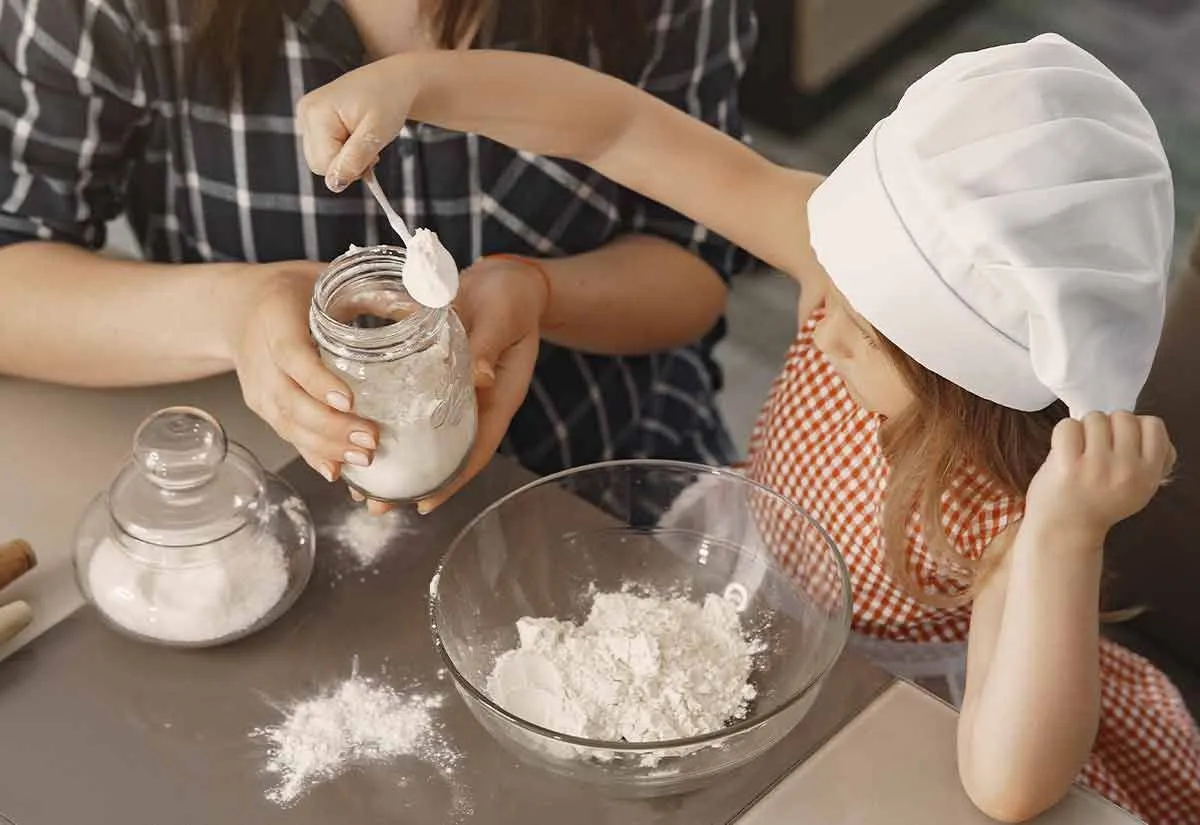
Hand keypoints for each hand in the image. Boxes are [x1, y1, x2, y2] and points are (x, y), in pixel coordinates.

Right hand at [222, 262, 378, 481]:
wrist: (236, 307)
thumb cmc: (289, 292)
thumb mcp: (325, 281)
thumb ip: (369, 294)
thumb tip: (426, 309)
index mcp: (275, 320)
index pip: (293, 356)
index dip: (318, 382)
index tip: (349, 401)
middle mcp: (261, 358)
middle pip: (291, 401)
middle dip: (332, 426)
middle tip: (371, 438)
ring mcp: (258, 387)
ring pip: (288, 424)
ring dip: (326, 446)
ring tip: (364, 458)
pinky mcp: (262, 406)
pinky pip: (286, 433)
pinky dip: (311, 454)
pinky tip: (336, 470)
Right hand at [295, 57, 415, 191]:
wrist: (393, 80)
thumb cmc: (388, 100)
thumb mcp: (375, 134)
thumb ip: (354, 160)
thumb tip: (334, 184)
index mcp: (316, 113)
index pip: (323, 164)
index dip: (350, 168)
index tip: (372, 156)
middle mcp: (306, 113)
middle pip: (319, 164)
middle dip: (347, 163)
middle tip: (370, 147)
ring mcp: (308, 116)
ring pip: (321, 160)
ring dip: (346, 158)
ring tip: (364, 139)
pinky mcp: (314, 120)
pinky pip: (324, 149)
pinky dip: (343, 150)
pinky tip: (356, 137)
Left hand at [351, 255, 548, 515]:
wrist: (509, 279)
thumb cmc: (511, 298)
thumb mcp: (502, 318)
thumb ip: (487, 345)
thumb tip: (479, 377)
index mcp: (498, 399)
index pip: (477, 449)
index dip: (453, 479)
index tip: (424, 503)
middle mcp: (476, 404)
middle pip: (447, 454)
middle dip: (413, 482)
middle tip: (375, 504)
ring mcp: (457, 393)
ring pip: (428, 437)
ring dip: (397, 459)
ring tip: (360, 481)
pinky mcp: (439, 378)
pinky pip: (415, 409)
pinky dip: (392, 424)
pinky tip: (361, 431)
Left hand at [1024, 412, 1175, 543]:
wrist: (1065, 530)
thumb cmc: (1099, 504)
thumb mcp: (1138, 488)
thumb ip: (1150, 460)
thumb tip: (1150, 429)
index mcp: (1148, 474)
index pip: (1153, 425)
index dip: (1135, 426)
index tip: (1120, 441)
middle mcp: (1126, 469)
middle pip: (1122, 417)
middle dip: (1107, 426)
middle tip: (1096, 446)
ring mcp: (1097, 466)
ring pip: (1095, 418)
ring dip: (1084, 429)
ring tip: (1079, 450)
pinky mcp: (1067, 465)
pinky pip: (1068, 426)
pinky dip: (1062, 433)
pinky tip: (1063, 450)